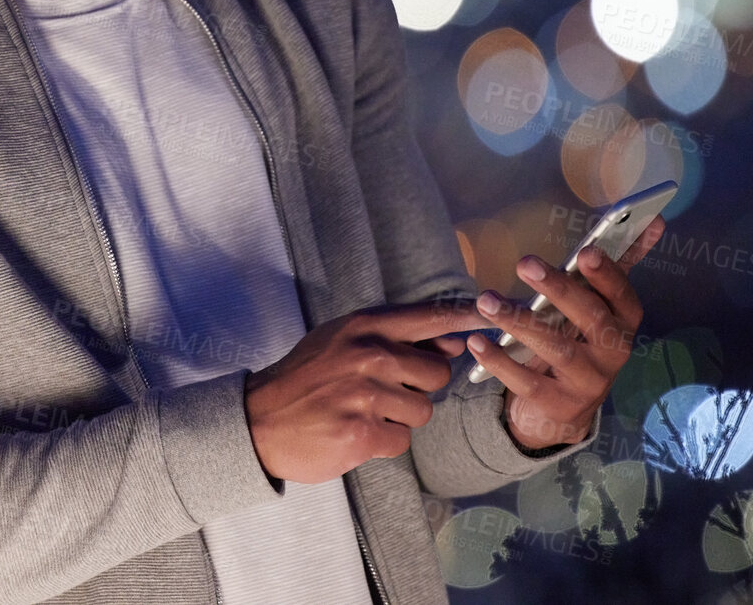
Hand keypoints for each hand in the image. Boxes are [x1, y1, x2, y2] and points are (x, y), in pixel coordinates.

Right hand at [244, 300, 484, 483]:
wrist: (260, 419)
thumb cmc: (306, 378)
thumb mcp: (342, 341)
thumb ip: (394, 338)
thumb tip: (453, 340)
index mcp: (365, 326)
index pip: (430, 317)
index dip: (465, 317)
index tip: (492, 312)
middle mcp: (369, 355)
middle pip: (437, 372)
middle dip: (418, 386)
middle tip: (383, 391)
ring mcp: (366, 394)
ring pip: (422, 410)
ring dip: (400, 417)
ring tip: (364, 412)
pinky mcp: (362, 432)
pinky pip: (401, 439)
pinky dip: (383, 441)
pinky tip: (354, 432)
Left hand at [441, 216, 664, 450]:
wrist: (563, 412)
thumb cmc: (580, 342)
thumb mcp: (598, 308)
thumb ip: (615, 267)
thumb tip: (654, 219)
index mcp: (623, 323)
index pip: (624, 297)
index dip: (608, 276)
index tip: (586, 252)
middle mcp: (613, 354)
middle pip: (590, 319)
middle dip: (559, 289)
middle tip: (525, 262)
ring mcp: (587, 383)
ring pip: (556, 349)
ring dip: (519, 321)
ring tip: (486, 300)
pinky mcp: (557, 405)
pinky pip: (527, 382)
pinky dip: (500, 361)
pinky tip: (477, 342)